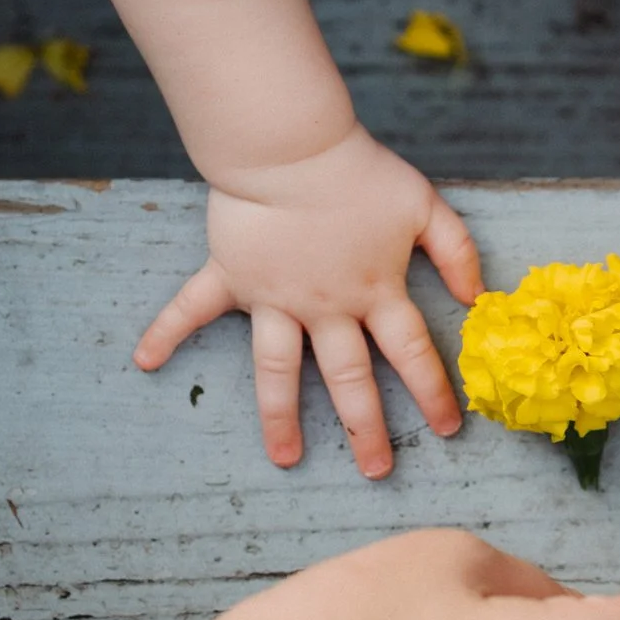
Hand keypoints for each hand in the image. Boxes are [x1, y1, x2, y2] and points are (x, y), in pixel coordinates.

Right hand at [136, 125, 482, 477]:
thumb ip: (457, 251)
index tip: (449, 431)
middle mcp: (325, 307)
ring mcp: (275, 297)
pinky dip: (165, 331)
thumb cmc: (359, 171)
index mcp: (374, 291)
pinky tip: (144, 361)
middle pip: (349, 378)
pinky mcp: (232, 277)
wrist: (292, 147)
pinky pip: (193, 309)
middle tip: (375, 472)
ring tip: (285, 458)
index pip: (412, 354)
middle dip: (365, 428)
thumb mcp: (425, 205)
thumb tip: (475, 299)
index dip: (433, 393)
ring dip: (280, 416)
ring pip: (277, 370)